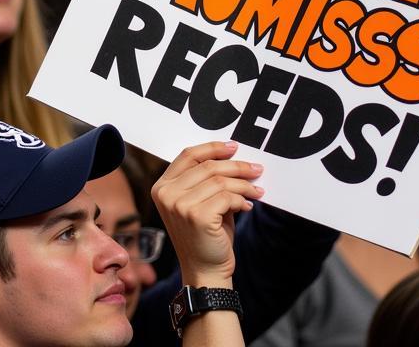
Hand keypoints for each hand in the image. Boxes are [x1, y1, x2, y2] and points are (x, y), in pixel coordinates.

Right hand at [151, 141, 262, 286]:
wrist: (205, 271)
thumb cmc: (205, 235)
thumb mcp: (198, 202)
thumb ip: (205, 180)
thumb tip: (233, 156)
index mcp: (162, 186)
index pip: (188, 155)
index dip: (212, 148)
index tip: (233, 147)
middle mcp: (166, 193)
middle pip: (208, 166)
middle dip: (237, 166)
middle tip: (256, 170)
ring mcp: (180, 205)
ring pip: (220, 181)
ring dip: (244, 185)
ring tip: (257, 191)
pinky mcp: (197, 215)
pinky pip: (227, 197)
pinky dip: (242, 200)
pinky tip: (248, 207)